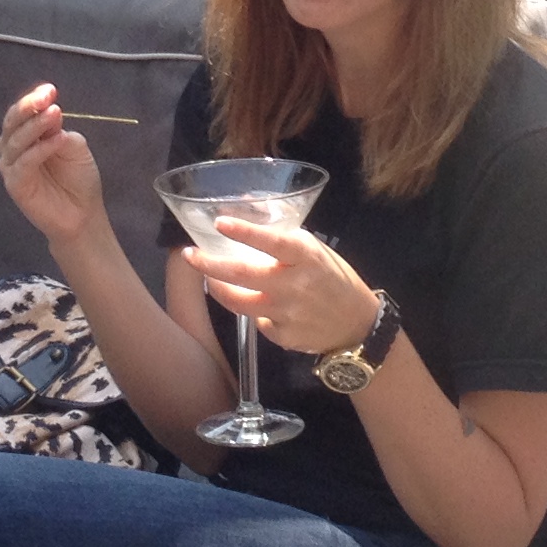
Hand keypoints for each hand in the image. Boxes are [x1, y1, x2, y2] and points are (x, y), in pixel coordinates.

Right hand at [0, 85, 107, 246]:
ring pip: (16, 140)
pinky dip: (39, 149)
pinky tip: (58, 140)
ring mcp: (12, 166)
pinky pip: (24, 162)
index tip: (50, 90)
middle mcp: (15, 148)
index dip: (34, 99)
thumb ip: (57, 129)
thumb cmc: (78, 177)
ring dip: (36, 125)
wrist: (83, 213)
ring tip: (55, 114)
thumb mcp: (72, 145)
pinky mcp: (15, 184)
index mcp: (27, 135)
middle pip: (12, 122)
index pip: (23, 112)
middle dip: (29, 106)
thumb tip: (48, 110)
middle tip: (47, 97)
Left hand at [181, 221, 375, 357]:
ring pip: (239, 302)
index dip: (245, 232)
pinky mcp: (282, 337)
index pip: (273, 242)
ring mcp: (287, 314)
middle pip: (242, 275)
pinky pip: (257, 321)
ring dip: (218, 288)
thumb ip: (285, 238)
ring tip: (209, 278)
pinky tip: (261, 304)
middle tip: (190, 255)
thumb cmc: (335, 279)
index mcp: (307, 257)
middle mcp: (295, 285)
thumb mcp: (316, 251)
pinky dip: (253, 310)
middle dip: (209, 265)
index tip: (220, 223)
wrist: (357, 326)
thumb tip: (247, 210)